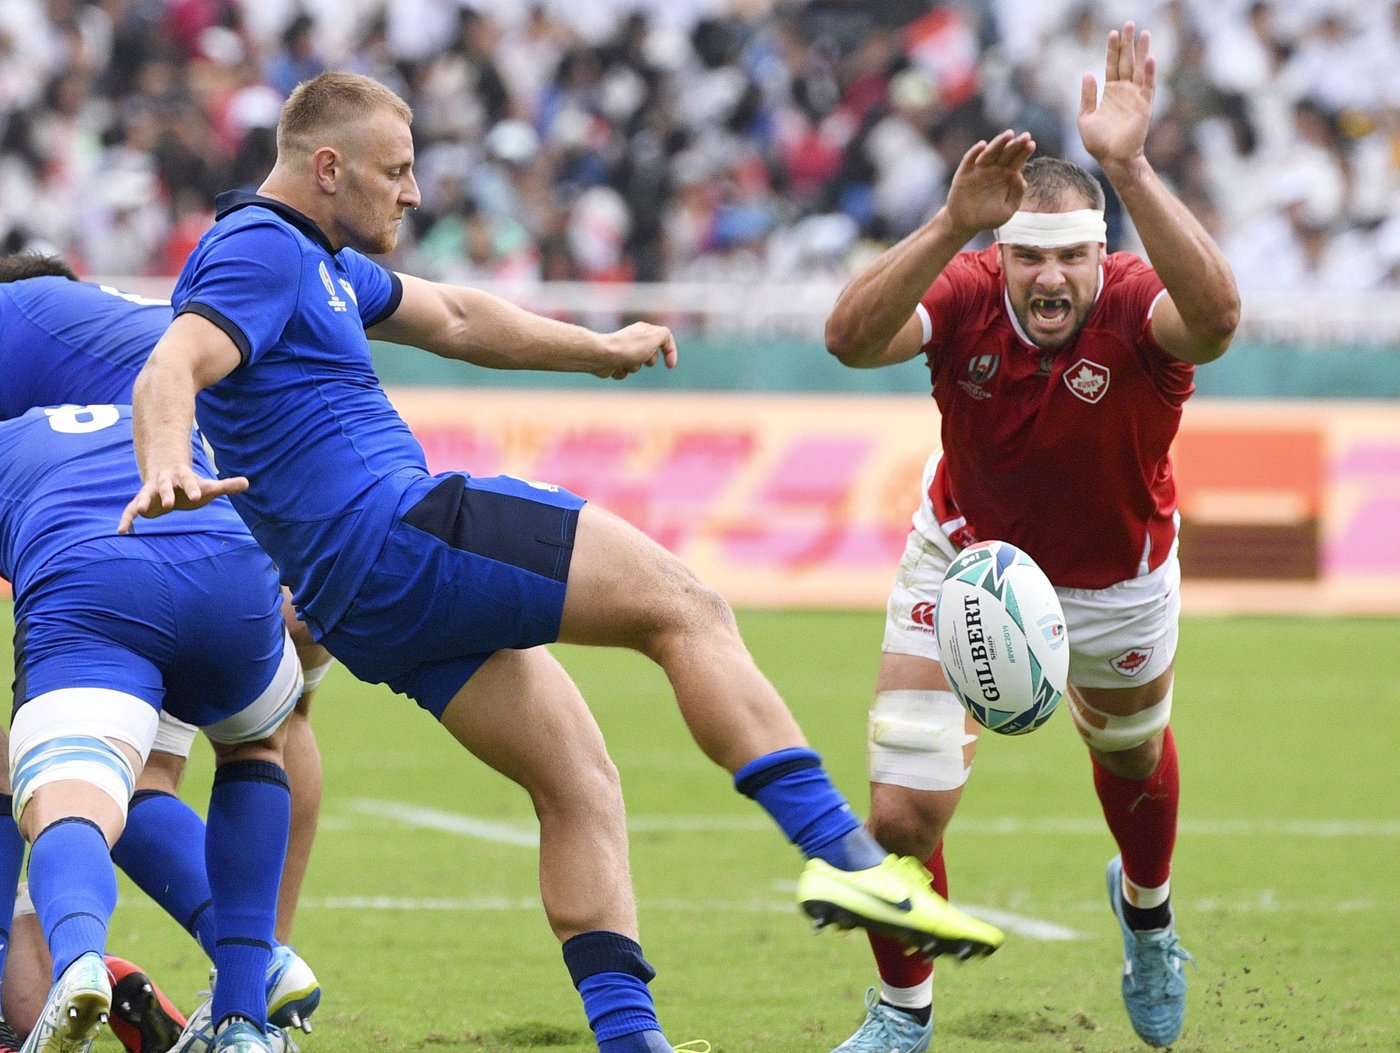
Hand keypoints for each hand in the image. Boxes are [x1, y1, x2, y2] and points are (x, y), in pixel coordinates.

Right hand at [118, 467, 248, 533]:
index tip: (197, 496)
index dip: (192, 488)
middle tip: (169, 504)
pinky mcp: (142, 501)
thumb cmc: (191, 484)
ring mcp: (151, 491)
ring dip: (143, 502)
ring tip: (141, 511)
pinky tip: (121, 531)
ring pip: (145, 495)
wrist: (167, 475)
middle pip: (166, 486)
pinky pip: (131, 509)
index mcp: (183, 477)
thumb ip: (225, 485)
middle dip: (167, 494)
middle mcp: (165, 482)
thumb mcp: (207, 485)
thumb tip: (247, 482)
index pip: (190, 481)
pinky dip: (126, 519)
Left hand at [593, 321, 677, 379]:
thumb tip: (665, 340)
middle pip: (651, 354)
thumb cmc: (629, 348)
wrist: (602, 356)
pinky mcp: (614, 361)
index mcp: (644, 330)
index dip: (670, 352)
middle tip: (642, 358)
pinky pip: (624, 371)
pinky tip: (616, 368)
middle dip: (649, 360)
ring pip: (637, 365)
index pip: (665, 339)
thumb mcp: (654, 338)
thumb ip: (665, 336)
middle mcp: (634, 338)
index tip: (670, 366)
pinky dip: (622, 372)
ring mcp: (623, 350)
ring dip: (634, 367)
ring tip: (626, 363)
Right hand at [943, 130, 1036, 236]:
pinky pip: (969, 159)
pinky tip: (982, 145)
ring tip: (1008, 134)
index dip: (1024, 152)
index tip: (1031, 144)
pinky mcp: (964, 173)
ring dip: (999, 143)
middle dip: (1015, 144)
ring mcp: (979, 169)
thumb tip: (1019, 175)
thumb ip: (1017, 194)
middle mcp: (994, 169)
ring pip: (990, 152)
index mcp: (1007, 175)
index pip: (1018, 160)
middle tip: (1025, 136)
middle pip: (1006, 153)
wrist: (965, 224)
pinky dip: (975, 151)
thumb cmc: (988, 217)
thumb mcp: (1008, 209)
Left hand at [1079, 22, 1154, 170]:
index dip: (1113, 50)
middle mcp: (1125, 92)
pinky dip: (1149, 73)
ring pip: (1140, 70)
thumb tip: (1088, 74)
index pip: (1112, 66)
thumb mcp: (1085, 118)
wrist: (1112, 159)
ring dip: (1142, 52)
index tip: (1113, 33)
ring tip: (1144, 33)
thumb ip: (1087, 96)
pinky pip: (1148, 87)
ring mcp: (1136, 98)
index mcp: (1111, 93)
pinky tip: (1150, 59)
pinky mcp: (1144, 107)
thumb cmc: (1099, 143)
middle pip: (1127, 62)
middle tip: (1129, 24)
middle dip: (1128, 44)